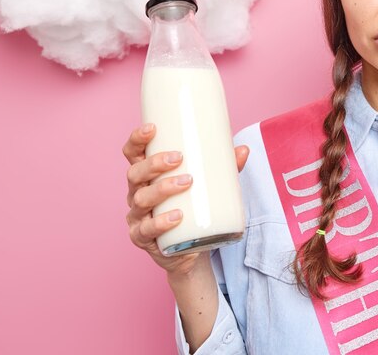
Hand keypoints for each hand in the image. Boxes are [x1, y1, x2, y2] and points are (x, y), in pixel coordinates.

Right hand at [122, 124, 249, 276]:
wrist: (190, 249)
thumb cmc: (193, 208)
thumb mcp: (208, 186)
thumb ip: (224, 169)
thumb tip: (243, 150)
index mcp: (147, 176)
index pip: (133, 154)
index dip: (137, 139)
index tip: (152, 128)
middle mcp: (137, 193)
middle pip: (135, 173)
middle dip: (154, 163)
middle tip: (179, 158)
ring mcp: (137, 217)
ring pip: (141, 199)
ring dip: (162, 188)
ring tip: (186, 182)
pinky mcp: (143, 238)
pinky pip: (146, 230)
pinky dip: (160, 222)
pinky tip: (176, 216)